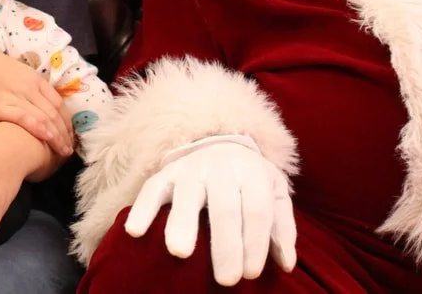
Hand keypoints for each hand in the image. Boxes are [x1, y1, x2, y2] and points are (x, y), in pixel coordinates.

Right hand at [0, 39, 73, 154]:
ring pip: (46, 118)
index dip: (67, 120)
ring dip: (58, 137)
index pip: (58, 102)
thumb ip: (24, 86)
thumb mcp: (12, 73)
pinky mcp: (3, 106)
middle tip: (70, 149)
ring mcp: (18, 96)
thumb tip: (31, 100)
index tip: (70, 134)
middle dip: (66, 132)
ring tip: (64, 153)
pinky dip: (42, 131)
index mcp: (34, 78)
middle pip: (56, 112)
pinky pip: (28, 120)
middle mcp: (30, 87)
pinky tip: (49, 142)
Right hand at [124, 134, 296, 285]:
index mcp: (252, 173)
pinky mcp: (165, 173)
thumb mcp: (274, 192)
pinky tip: (135, 231)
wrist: (218, 141)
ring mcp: (190, 169)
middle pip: (225, 208)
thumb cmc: (249, 179)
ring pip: (187, 196)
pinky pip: (151, 190)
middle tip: (227, 280)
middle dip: (227, 246)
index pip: (256, 210)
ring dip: (182, 224)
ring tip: (180, 253)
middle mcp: (221, 168)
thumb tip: (286, 264)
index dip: (255, 242)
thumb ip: (282, 227)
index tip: (250, 274)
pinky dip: (142, 209)